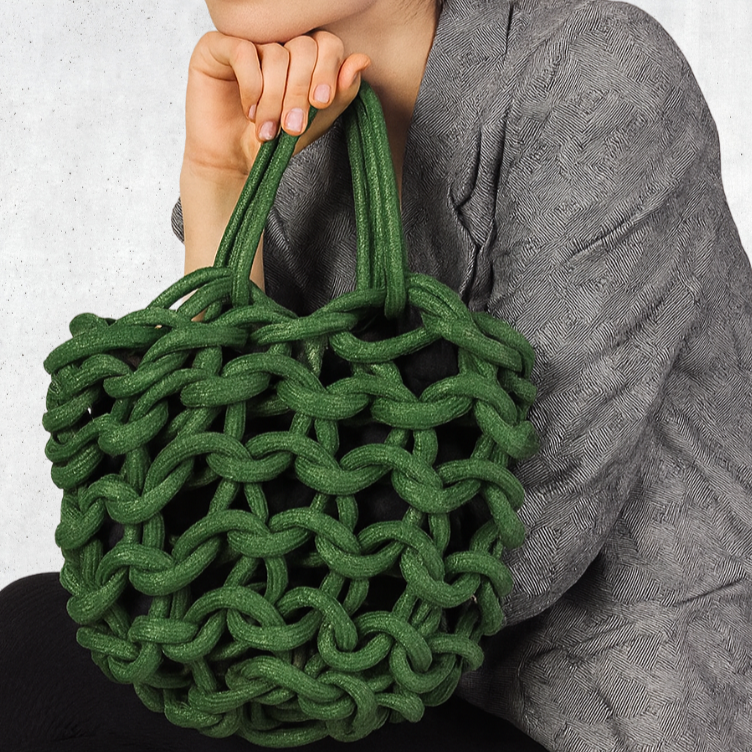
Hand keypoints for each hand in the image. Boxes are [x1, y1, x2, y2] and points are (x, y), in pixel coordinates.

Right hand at [183, 29, 370, 178]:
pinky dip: (251, 86)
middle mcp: (278, 43)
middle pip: (304, 48)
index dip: (328, 72)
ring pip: (275, 55)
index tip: (320, 103)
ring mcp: (248, 42)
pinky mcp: (217, 47)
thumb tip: (362, 61)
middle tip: (292, 127)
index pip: (327, 45)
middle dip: (300, 92)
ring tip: (267, 128)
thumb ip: (339, 95)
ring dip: (274, 99)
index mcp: (304, 57)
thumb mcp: (315, 123)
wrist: (233, 162)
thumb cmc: (272, 142)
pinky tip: (249, 109)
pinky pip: (243, 51)